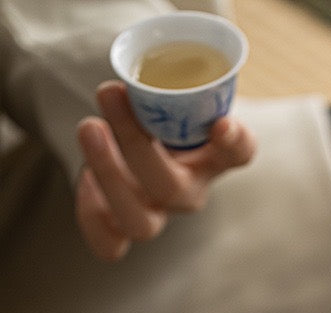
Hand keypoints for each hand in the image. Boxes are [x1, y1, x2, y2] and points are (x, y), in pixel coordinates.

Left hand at [75, 80, 255, 260]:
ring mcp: (154, 214)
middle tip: (109, 92)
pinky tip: (84, 179)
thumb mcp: (177, 91)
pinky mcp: (120, 226)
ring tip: (89, 127)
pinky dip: (91, 216)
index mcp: (213, 158)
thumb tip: (178, 43)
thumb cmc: (162, 113)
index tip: (222, 124)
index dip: (234, 144)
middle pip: (171, 189)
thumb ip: (181, 78)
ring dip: (109, 176)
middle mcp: (188, 192)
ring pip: (140, 223)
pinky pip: (108, 245)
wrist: (137, 141)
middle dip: (135, 143)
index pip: (239, 153)